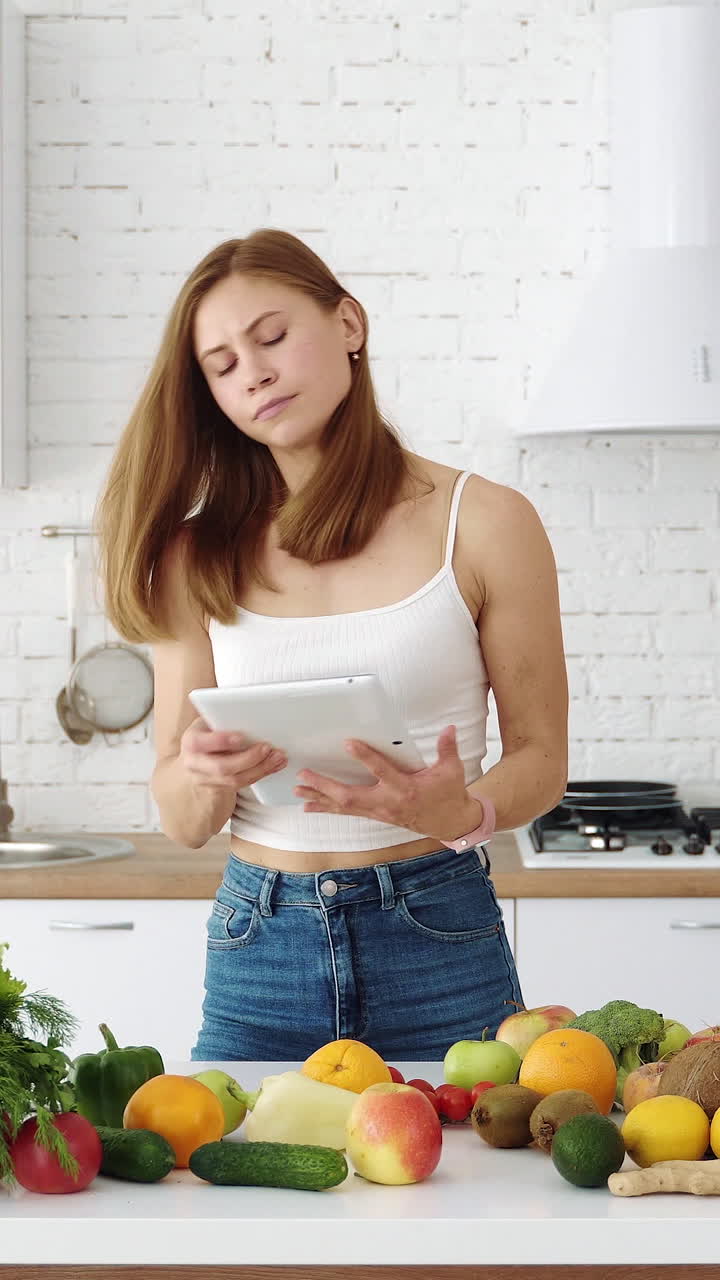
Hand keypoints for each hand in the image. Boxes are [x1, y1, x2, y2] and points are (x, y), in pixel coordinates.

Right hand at [179, 716, 286, 788]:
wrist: (194, 758)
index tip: (240, 737)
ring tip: (277, 757)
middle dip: (248, 759)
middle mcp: (194, 764)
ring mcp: (206, 780)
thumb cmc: (206, 733)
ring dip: (260, 769)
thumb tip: (249, 712)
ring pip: (234, 780)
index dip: (221, 741)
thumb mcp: (207, 722)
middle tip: (266, 748)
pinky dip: (261, 774)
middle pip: (221, 767)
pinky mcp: (220, 788)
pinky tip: (273, 765)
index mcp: (191, 741)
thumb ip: (221, 720)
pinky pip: (242, 784)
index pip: (200, 743)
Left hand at [294, 724, 483, 841]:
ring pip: (344, 806)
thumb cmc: (448, 793)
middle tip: (304, 775)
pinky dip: (326, 808)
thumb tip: (449, 729)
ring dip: (320, 798)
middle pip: (351, 796)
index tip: (348, 743)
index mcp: (406, 789)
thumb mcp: (452, 770)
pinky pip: (346, 812)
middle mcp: (388, 802)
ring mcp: (379, 811)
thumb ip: (447, 749)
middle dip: (326, 786)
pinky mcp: (375, 814)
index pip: (383, 772)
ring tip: (298, 790)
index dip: (366, 758)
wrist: (448, 822)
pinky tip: (309, 806)